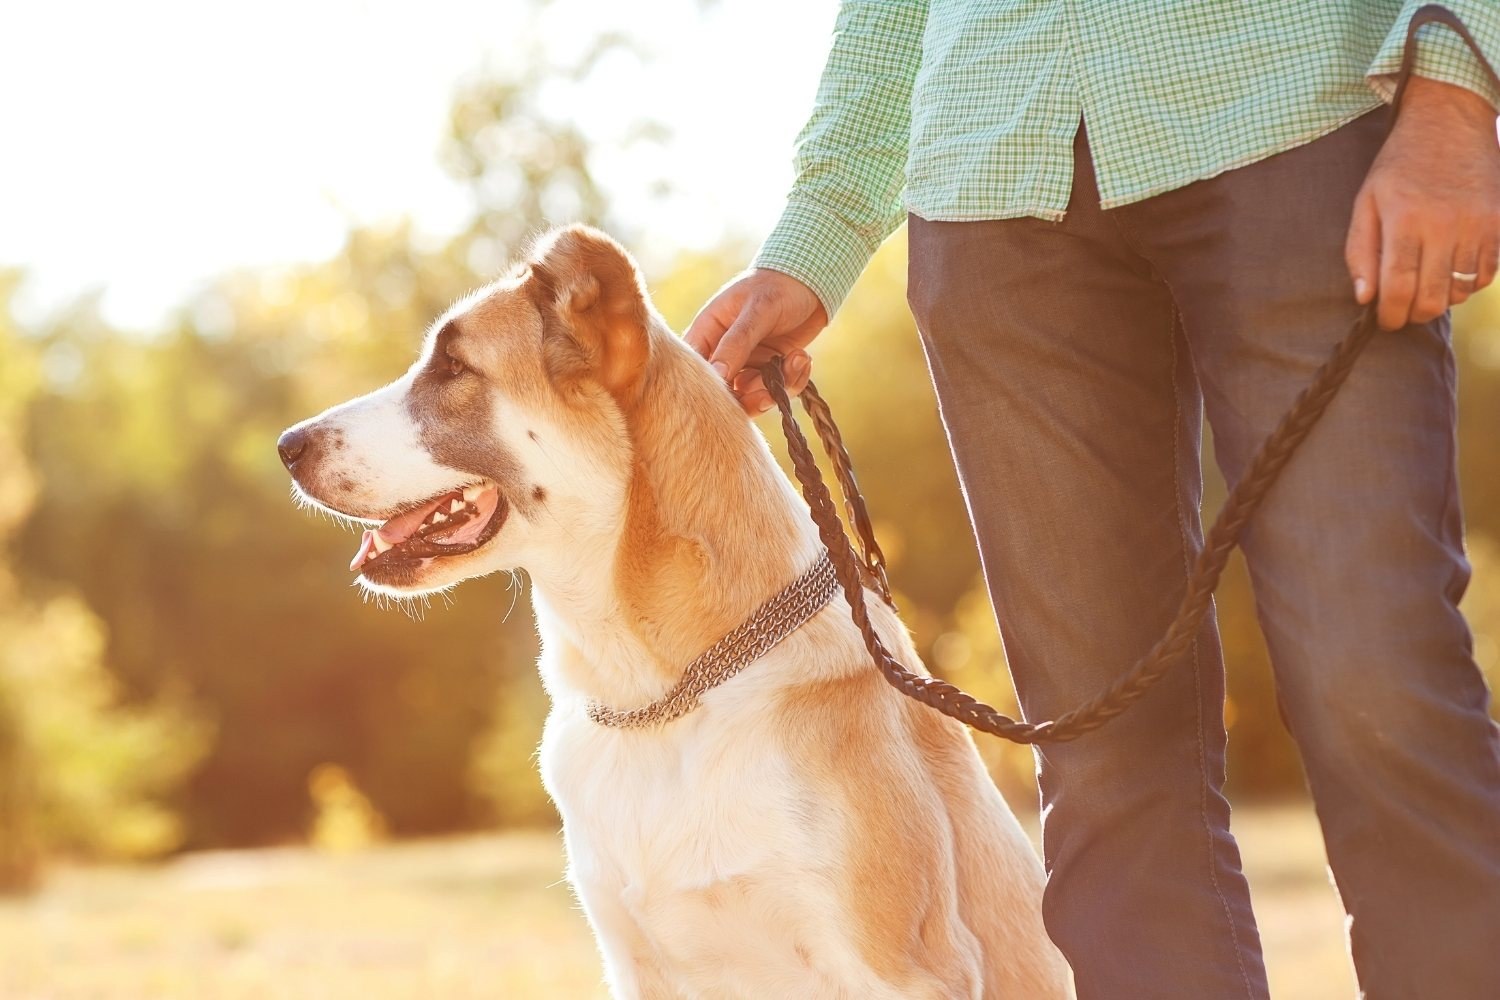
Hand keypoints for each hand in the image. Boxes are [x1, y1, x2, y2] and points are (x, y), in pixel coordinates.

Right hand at [684, 268, 827, 414]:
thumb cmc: (775, 287)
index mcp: (706, 334)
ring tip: (797, 360)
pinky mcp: (768, 370)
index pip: (694, 371)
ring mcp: (746, 364)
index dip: (709, 389)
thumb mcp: (756, 310)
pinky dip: (792, 380)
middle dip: (750, 397)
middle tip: (770, 392)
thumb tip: (716, 375)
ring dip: (777, 386)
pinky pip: (776, 390)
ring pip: (752, 397)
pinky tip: (802, 357)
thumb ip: (736, 343)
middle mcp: (722, 354)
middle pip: (723, 394)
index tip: (734, 391)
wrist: (809, 281)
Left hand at [1346, 76, 1499, 329]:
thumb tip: (1365, 297)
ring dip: (1440, 299)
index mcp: (1406, 219)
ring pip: (1461, 291)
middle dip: (1413, 314)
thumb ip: (1360, 252)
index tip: (1384, 321)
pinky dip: (1466, 284)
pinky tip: (1449, 270)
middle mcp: (1446, 224)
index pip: (1398, 285)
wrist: (1449, 124)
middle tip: (1402, 310)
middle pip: (1433, 297)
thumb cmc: (1399, 167)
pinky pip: (1485, 275)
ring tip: (1424, 285)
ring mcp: (1479, 224)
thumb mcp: (1366, 202)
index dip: (1390, 314)